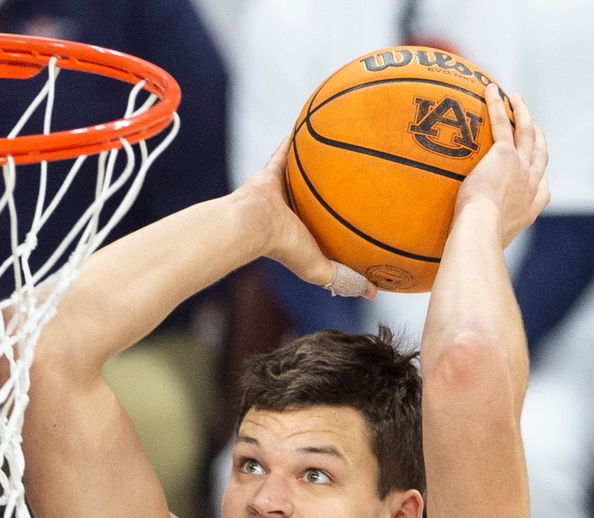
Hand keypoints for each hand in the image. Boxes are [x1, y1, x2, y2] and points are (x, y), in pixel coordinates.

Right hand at [235, 138, 377, 298]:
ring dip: (319, 160)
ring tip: (341, 143)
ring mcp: (281, 189)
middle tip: (361, 172)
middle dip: (335, 186)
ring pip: (305, 172)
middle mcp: (292, 210)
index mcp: (302, 231)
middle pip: (318, 194)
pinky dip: (297, 136)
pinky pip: (288, 149)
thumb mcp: (320, 269)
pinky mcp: (271, 172)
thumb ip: (345, 278)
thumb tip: (373, 292)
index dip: (343, 219)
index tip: (366, 210)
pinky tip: (315, 117)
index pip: (327, 225)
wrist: (252, 226)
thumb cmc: (284, 248)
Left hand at [454, 85, 549, 247]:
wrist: (479, 232)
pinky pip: (502, 124)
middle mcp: (531, 184)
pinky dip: (499, 106)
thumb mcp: (482, 242)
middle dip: (537, 136)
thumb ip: (475, 239)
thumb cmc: (476, 244)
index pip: (541, 186)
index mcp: (529, 207)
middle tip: (530, 124)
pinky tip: (491, 90)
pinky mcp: (503, 155)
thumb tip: (454, 255)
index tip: (534, 169)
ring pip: (526, 132)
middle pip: (540, 153)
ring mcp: (520, 167)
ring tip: (516, 99)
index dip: (539, 173)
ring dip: (523, 113)